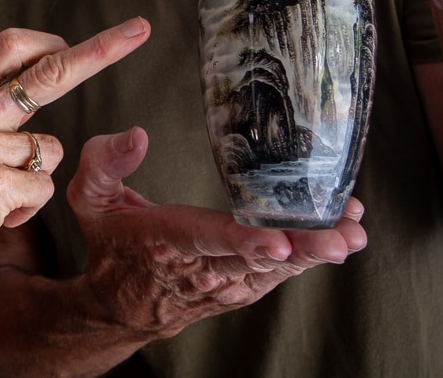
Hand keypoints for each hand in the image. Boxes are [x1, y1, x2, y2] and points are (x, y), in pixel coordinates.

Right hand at [0, 18, 150, 290]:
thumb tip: (42, 70)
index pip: (11, 46)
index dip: (51, 40)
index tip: (83, 40)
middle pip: (50, 72)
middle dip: (101, 50)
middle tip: (139, 30)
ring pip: (51, 150)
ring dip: (35, 177)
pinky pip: (44, 188)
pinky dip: (28, 208)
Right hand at [67, 126, 366, 339]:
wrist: (120, 307)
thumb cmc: (111, 245)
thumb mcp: (88, 200)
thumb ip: (104, 162)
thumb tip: (138, 135)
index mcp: (164, 241)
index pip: (208, 239)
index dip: (245, 240)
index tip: (279, 241)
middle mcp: (201, 267)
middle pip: (257, 258)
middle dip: (302, 247)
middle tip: (342, 239)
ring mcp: (228, 282)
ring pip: (279, 268)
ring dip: (318, 250)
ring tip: (354, 229)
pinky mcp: (245, 288)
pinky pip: (283, 271)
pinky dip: (313, 252)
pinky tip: (345, 229)